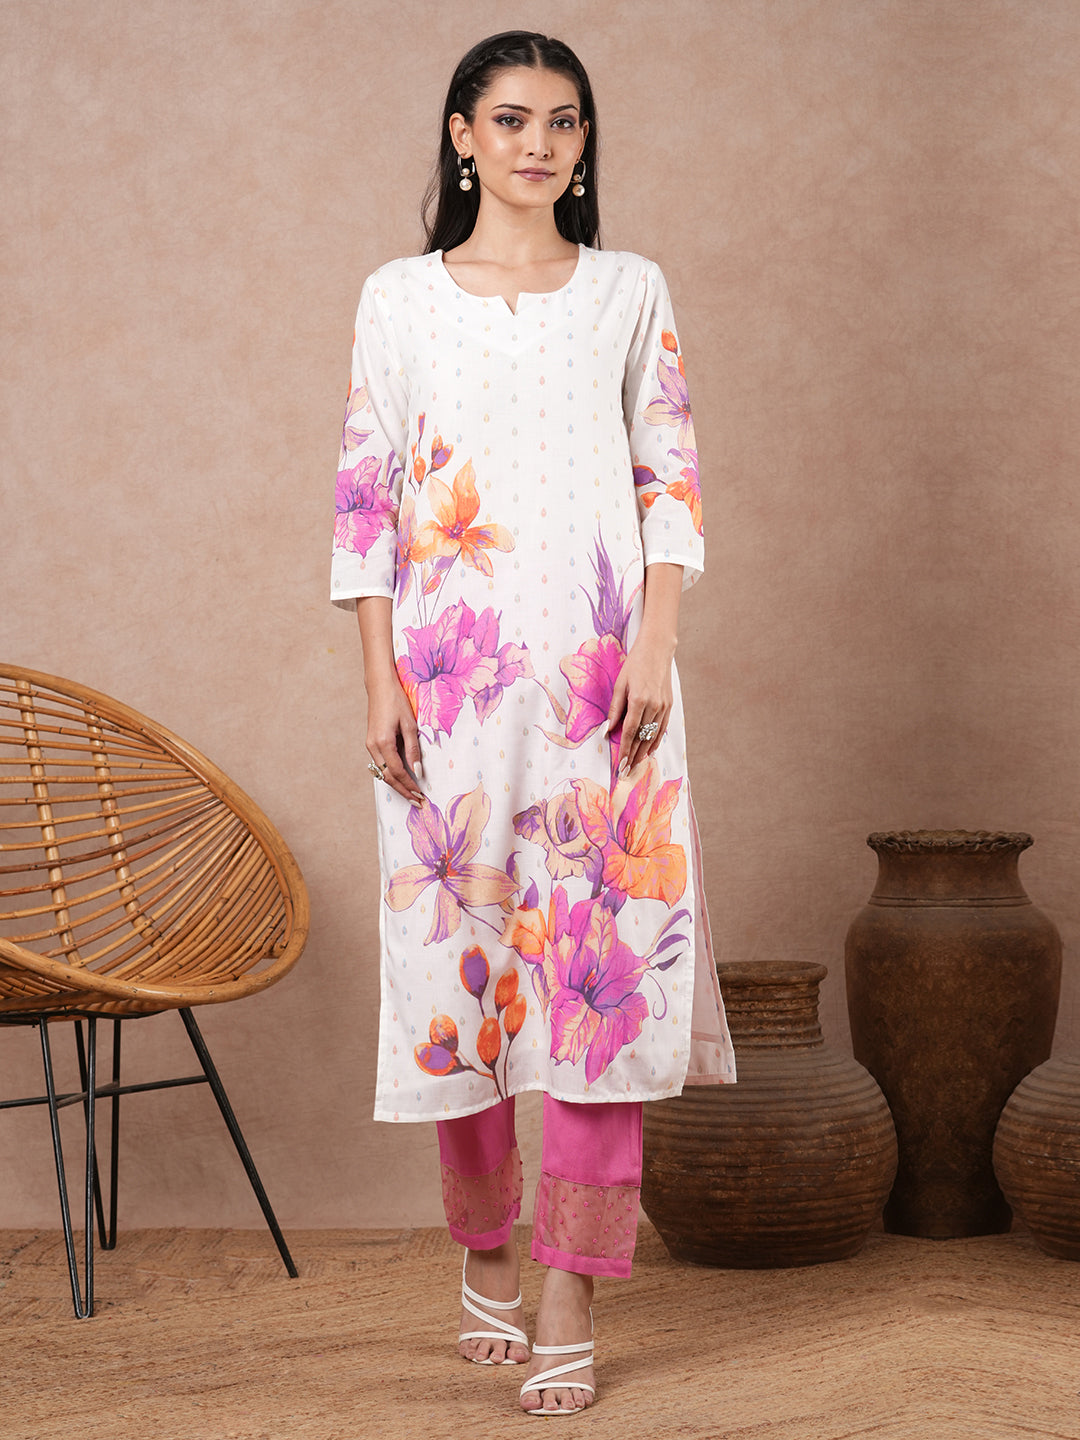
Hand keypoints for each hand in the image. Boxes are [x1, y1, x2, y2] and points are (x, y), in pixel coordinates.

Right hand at [366, 671, 423, 804]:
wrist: (380, 686)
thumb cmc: (397, 701)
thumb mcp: (410, 724)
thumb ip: (413, 749)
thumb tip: (418, 770)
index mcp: (383, 742)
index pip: (397, 772)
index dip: (409, 785)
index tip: (420, 795)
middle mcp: (373, 746)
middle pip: (387, 777)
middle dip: (402, 791)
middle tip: (416, 802)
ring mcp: (370, 745)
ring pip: (382, 772)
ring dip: (396, 784)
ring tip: (411, 794)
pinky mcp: (371, 742)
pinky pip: (380, 764)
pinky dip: (390, 774)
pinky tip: (401, 779)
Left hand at [606, 630, 674, 776]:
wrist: (657, 650)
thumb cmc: (635, 664)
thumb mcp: (620, 684)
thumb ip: (615, 708)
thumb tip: (608, 730)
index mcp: (639, 700)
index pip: (631, 732)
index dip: (625, 750)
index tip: (620, 764)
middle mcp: (654, 706)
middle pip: (642, 738)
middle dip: (634, 757)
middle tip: (626, 772)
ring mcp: (664, 707)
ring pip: (653, 736)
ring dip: (644, 752)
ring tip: (636, 766)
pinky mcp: (669, 705)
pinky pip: (662, 728)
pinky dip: (656, 741)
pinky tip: (650, 751)